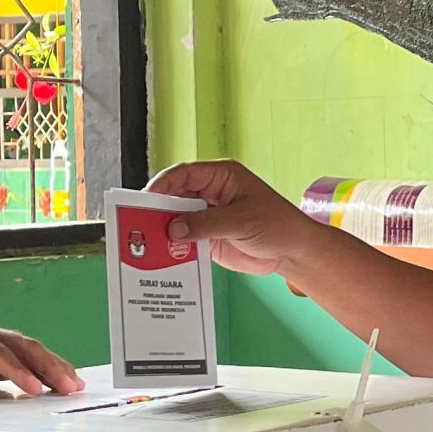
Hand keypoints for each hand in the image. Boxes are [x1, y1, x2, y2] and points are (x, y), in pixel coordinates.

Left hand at [0, 317, 83, 398]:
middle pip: (21, 346)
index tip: (32, 387)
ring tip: (73, 383)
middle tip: (67, 384)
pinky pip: (25, 360)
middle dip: (47, 365)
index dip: (17, 370)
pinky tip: (60, 379)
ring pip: (29, 351)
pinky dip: (44, 370)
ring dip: (52, 366)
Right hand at [145, 159, 317, 277]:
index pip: (184, 175)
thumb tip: (174, 228)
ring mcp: (208, 217)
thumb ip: (206, 223)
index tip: (146, 198)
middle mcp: (211, 194)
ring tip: (146, 243)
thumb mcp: (241, 221)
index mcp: (221, 177)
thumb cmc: (278, 225)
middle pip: (175, 197)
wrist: (293, 252)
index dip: (163, 185)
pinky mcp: (208, 238)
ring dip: (163, 231)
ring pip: (176, 220)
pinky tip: (162, 256)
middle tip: (139, 223)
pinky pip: (184, 241)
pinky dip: (173, 248)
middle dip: (158, 210)